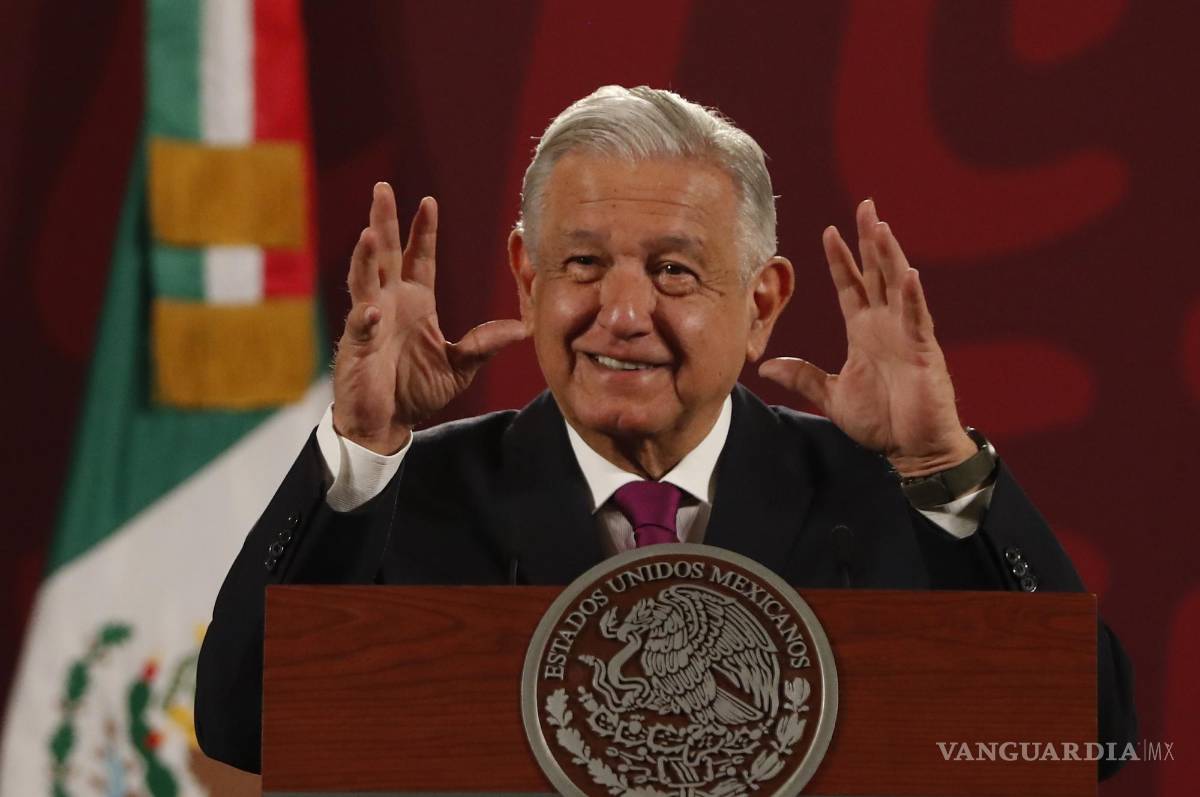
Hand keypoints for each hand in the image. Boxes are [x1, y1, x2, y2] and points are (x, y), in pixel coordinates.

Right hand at [332, 183, 526, 453]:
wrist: (387, 422)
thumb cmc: (416, 391)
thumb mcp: (460, 365)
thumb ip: (485, 343)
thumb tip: (524, 328)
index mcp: (415, 302)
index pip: (418, 257)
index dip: (422, 230)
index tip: (429, 201)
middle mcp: (388, 303)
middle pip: (384, 253)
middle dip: (383, 221)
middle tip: (383, 189)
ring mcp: (369, 322)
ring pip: (363, 280)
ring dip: (365, 257)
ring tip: (369, 233)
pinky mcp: (356, 348)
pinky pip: (359, 328)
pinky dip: (364, 319)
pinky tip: (370, 311)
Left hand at [758, 199, 975, 476]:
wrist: (911, 449)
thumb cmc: (880, 421)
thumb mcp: (831, 395)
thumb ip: (803, 376)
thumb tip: (767, 366)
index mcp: (865, 331)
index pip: (851, 285)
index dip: (841, 258)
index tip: (828, 231)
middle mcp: (886, 325)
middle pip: (877, 272)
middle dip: (870, 240)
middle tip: (865, 205)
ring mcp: (906, 334)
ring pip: (898, 285)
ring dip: (890, 256)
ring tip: (881, 226)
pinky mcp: (923, 351)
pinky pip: (916, 318)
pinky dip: (912, 296)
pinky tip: (907, 274)